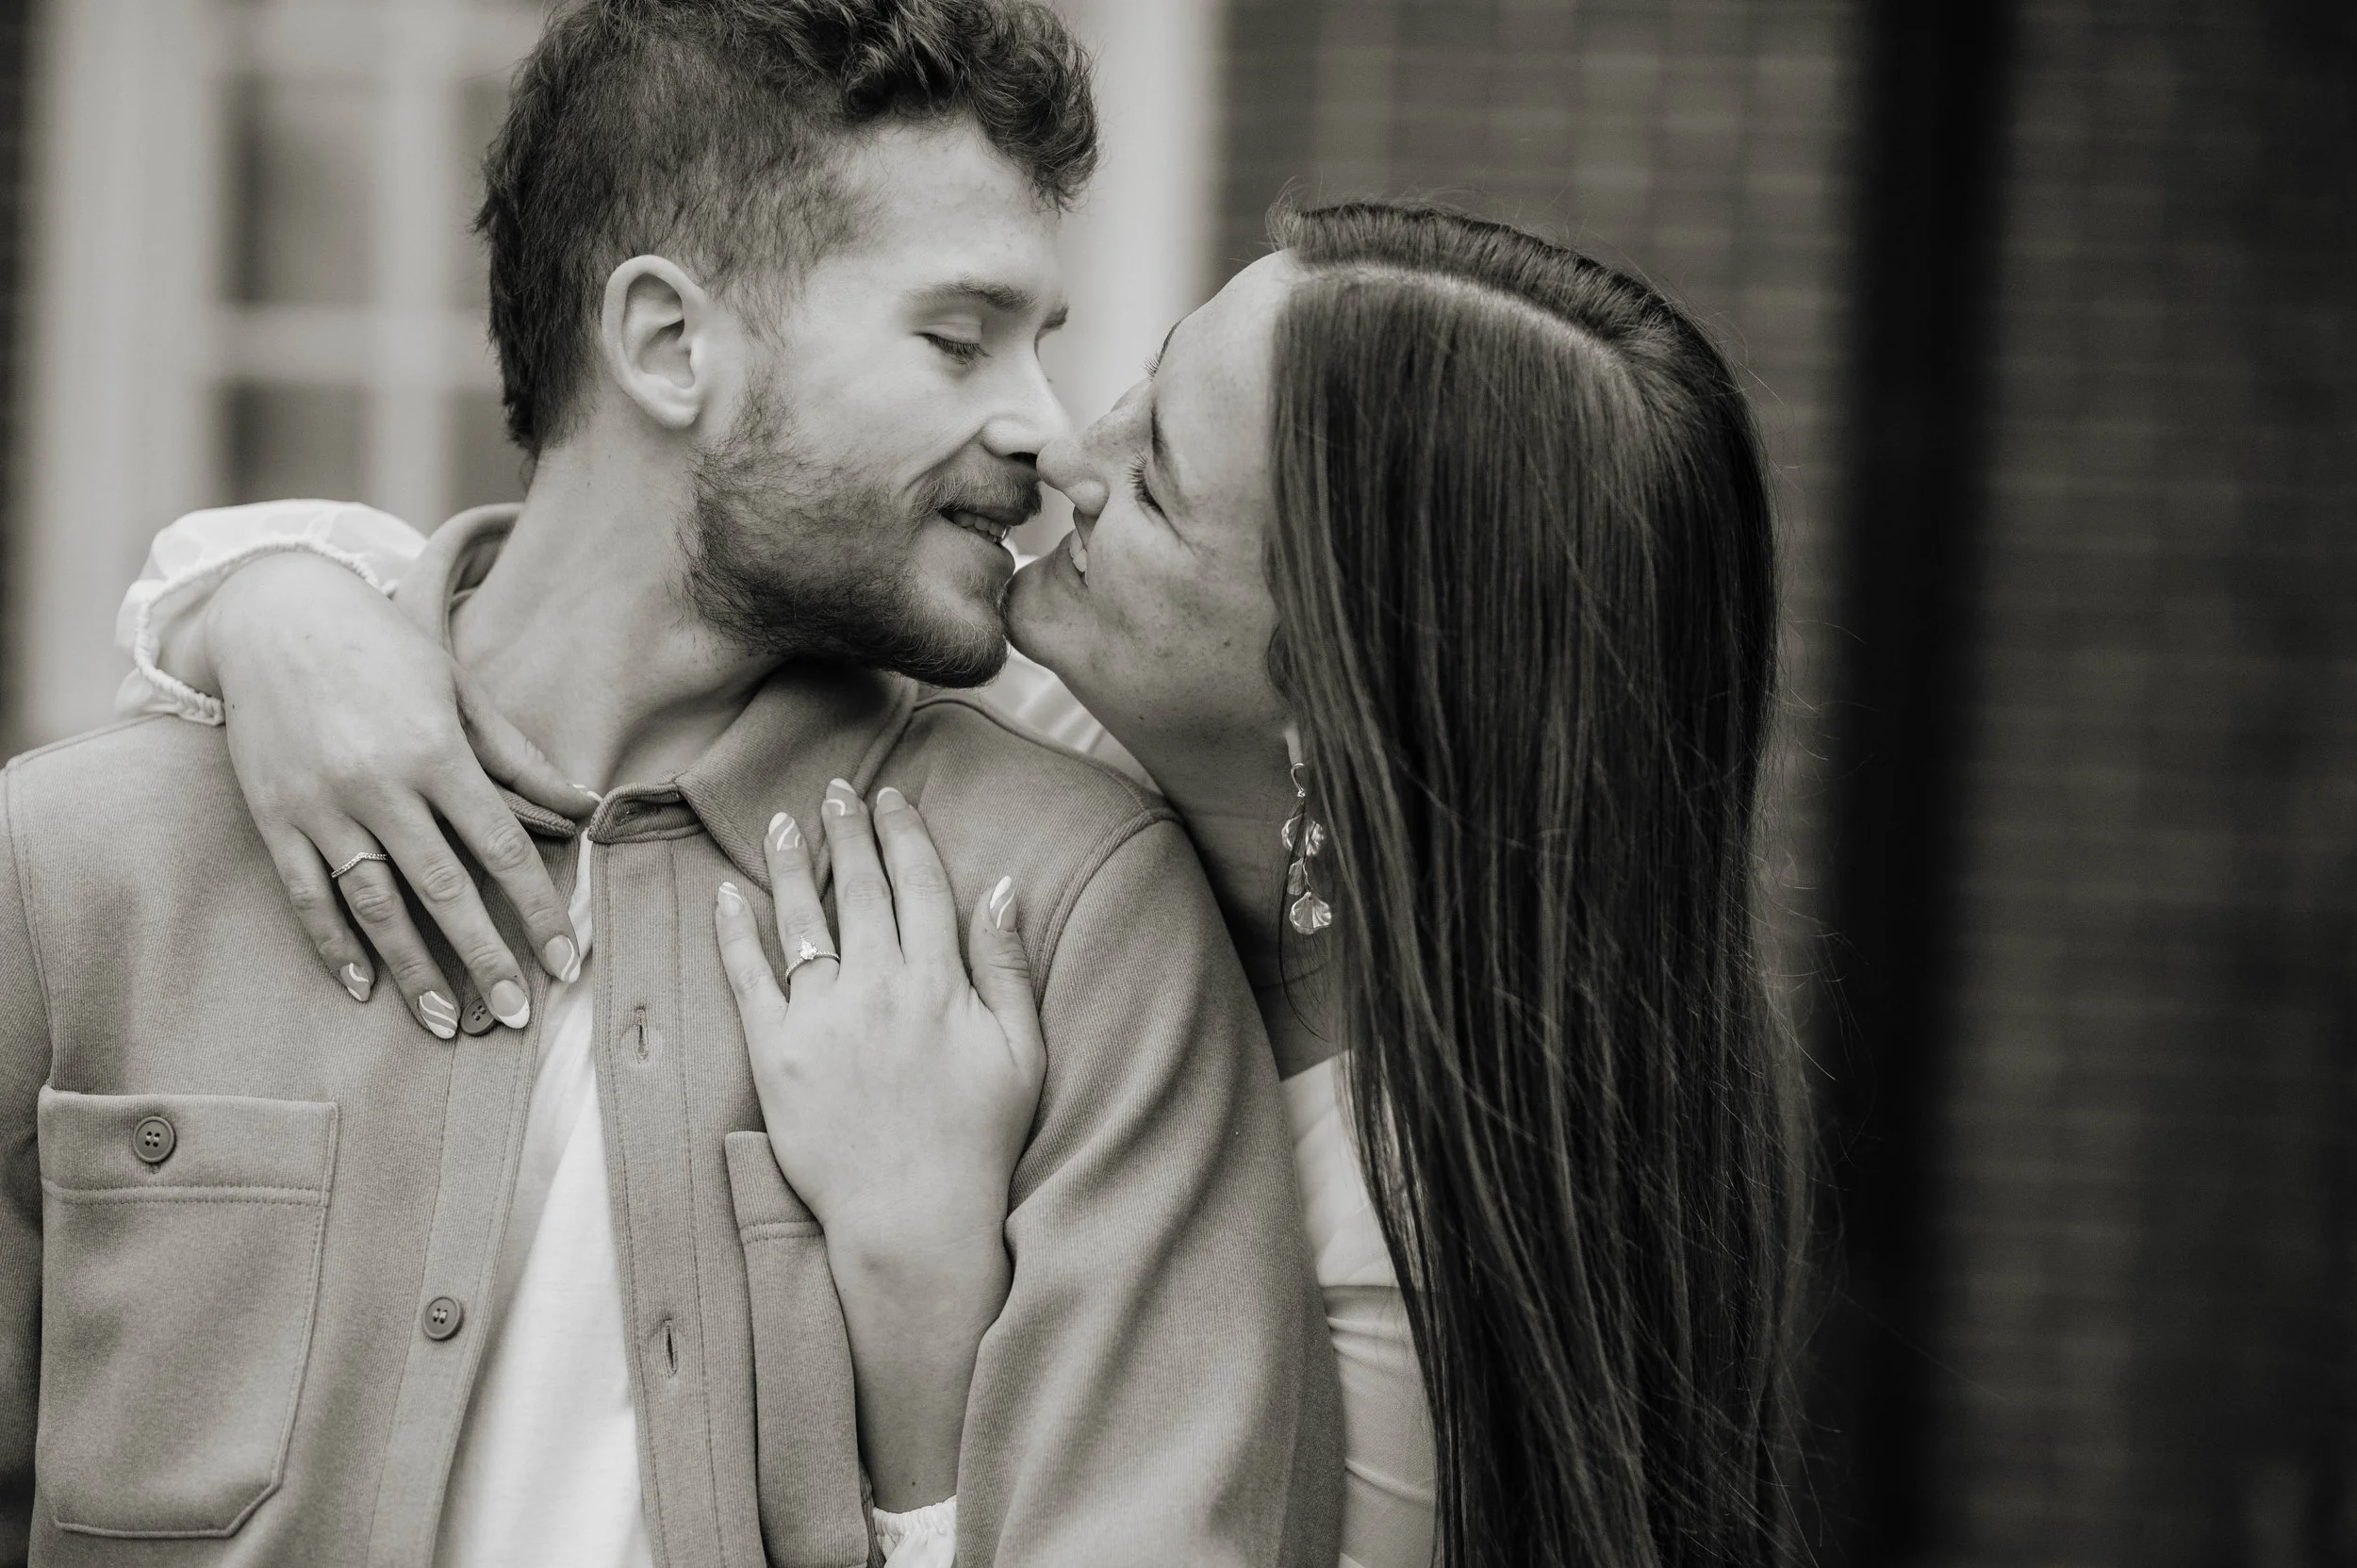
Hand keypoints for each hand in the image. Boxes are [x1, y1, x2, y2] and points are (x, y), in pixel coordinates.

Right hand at [204, 552, 598, 1036]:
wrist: (275, 611)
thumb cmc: (383, 649)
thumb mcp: (460, 690)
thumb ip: (519, 757)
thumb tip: (586, 807)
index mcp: (435, 752)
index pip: (501, 848)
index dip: (538, 910)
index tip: (569, 960)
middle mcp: (378, 785)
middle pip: (442, 891)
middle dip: (485, 959)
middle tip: (518, 1016)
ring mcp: (320, 805)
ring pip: (374, 905)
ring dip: (414, 970)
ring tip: (449, 1023)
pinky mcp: (274, 817)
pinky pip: (307, 895)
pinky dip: (334, 945)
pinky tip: (364, 987)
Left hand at [716, 777, 1043, 1260]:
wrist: (913, 1215)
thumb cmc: (978, 1139)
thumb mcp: (1019, 1050)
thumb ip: (1007, 965)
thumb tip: (1004, 887)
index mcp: (938, 980)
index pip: (918, 884)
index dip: (902, 834)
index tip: (890, 799)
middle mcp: (876, 985)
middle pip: (857, 888)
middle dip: (846, 831)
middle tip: (836, 792)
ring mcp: (820, 1017)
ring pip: (802, 919)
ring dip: (791, 862)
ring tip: (780, 823)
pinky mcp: (775, 1054)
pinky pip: (748, 978)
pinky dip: (736, 932)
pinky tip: (729, 895)